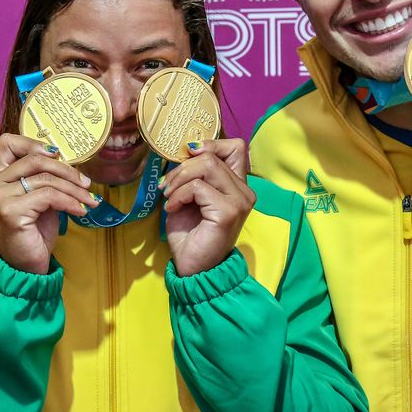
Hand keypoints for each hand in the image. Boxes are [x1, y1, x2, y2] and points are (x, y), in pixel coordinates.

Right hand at [0, 134, 97, 274]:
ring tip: (88, 199)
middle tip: (85, 182)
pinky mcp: (10, 211)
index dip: (34, 144)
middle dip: (65, 170)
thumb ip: (42, 178)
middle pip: (34, 160)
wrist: (24, 267)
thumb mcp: (37, 199)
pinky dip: (70, 201)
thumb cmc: (32, 233)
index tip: (58, 155)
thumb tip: (67, 160)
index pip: (7, 143)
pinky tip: (80, 210)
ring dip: (73, 188)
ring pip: (45, 179)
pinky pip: (48, 196)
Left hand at [161, 138, 255, 276]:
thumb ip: (194, 174)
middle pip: (213, 156)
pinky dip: (179, 195)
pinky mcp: (228, 212)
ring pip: (207, 166)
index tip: (187, 156)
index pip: (236, 147)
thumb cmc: (190, 233)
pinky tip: (172, 208)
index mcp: (237, 185)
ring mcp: (239, 201)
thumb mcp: (190, 196)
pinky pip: (198, 188)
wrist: (192, 267)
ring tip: (169, 197)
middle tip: (167, 185)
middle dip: (183, 167)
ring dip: (180, 179)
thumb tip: (185, 150)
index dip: (210, 144)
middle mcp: (244, 191)